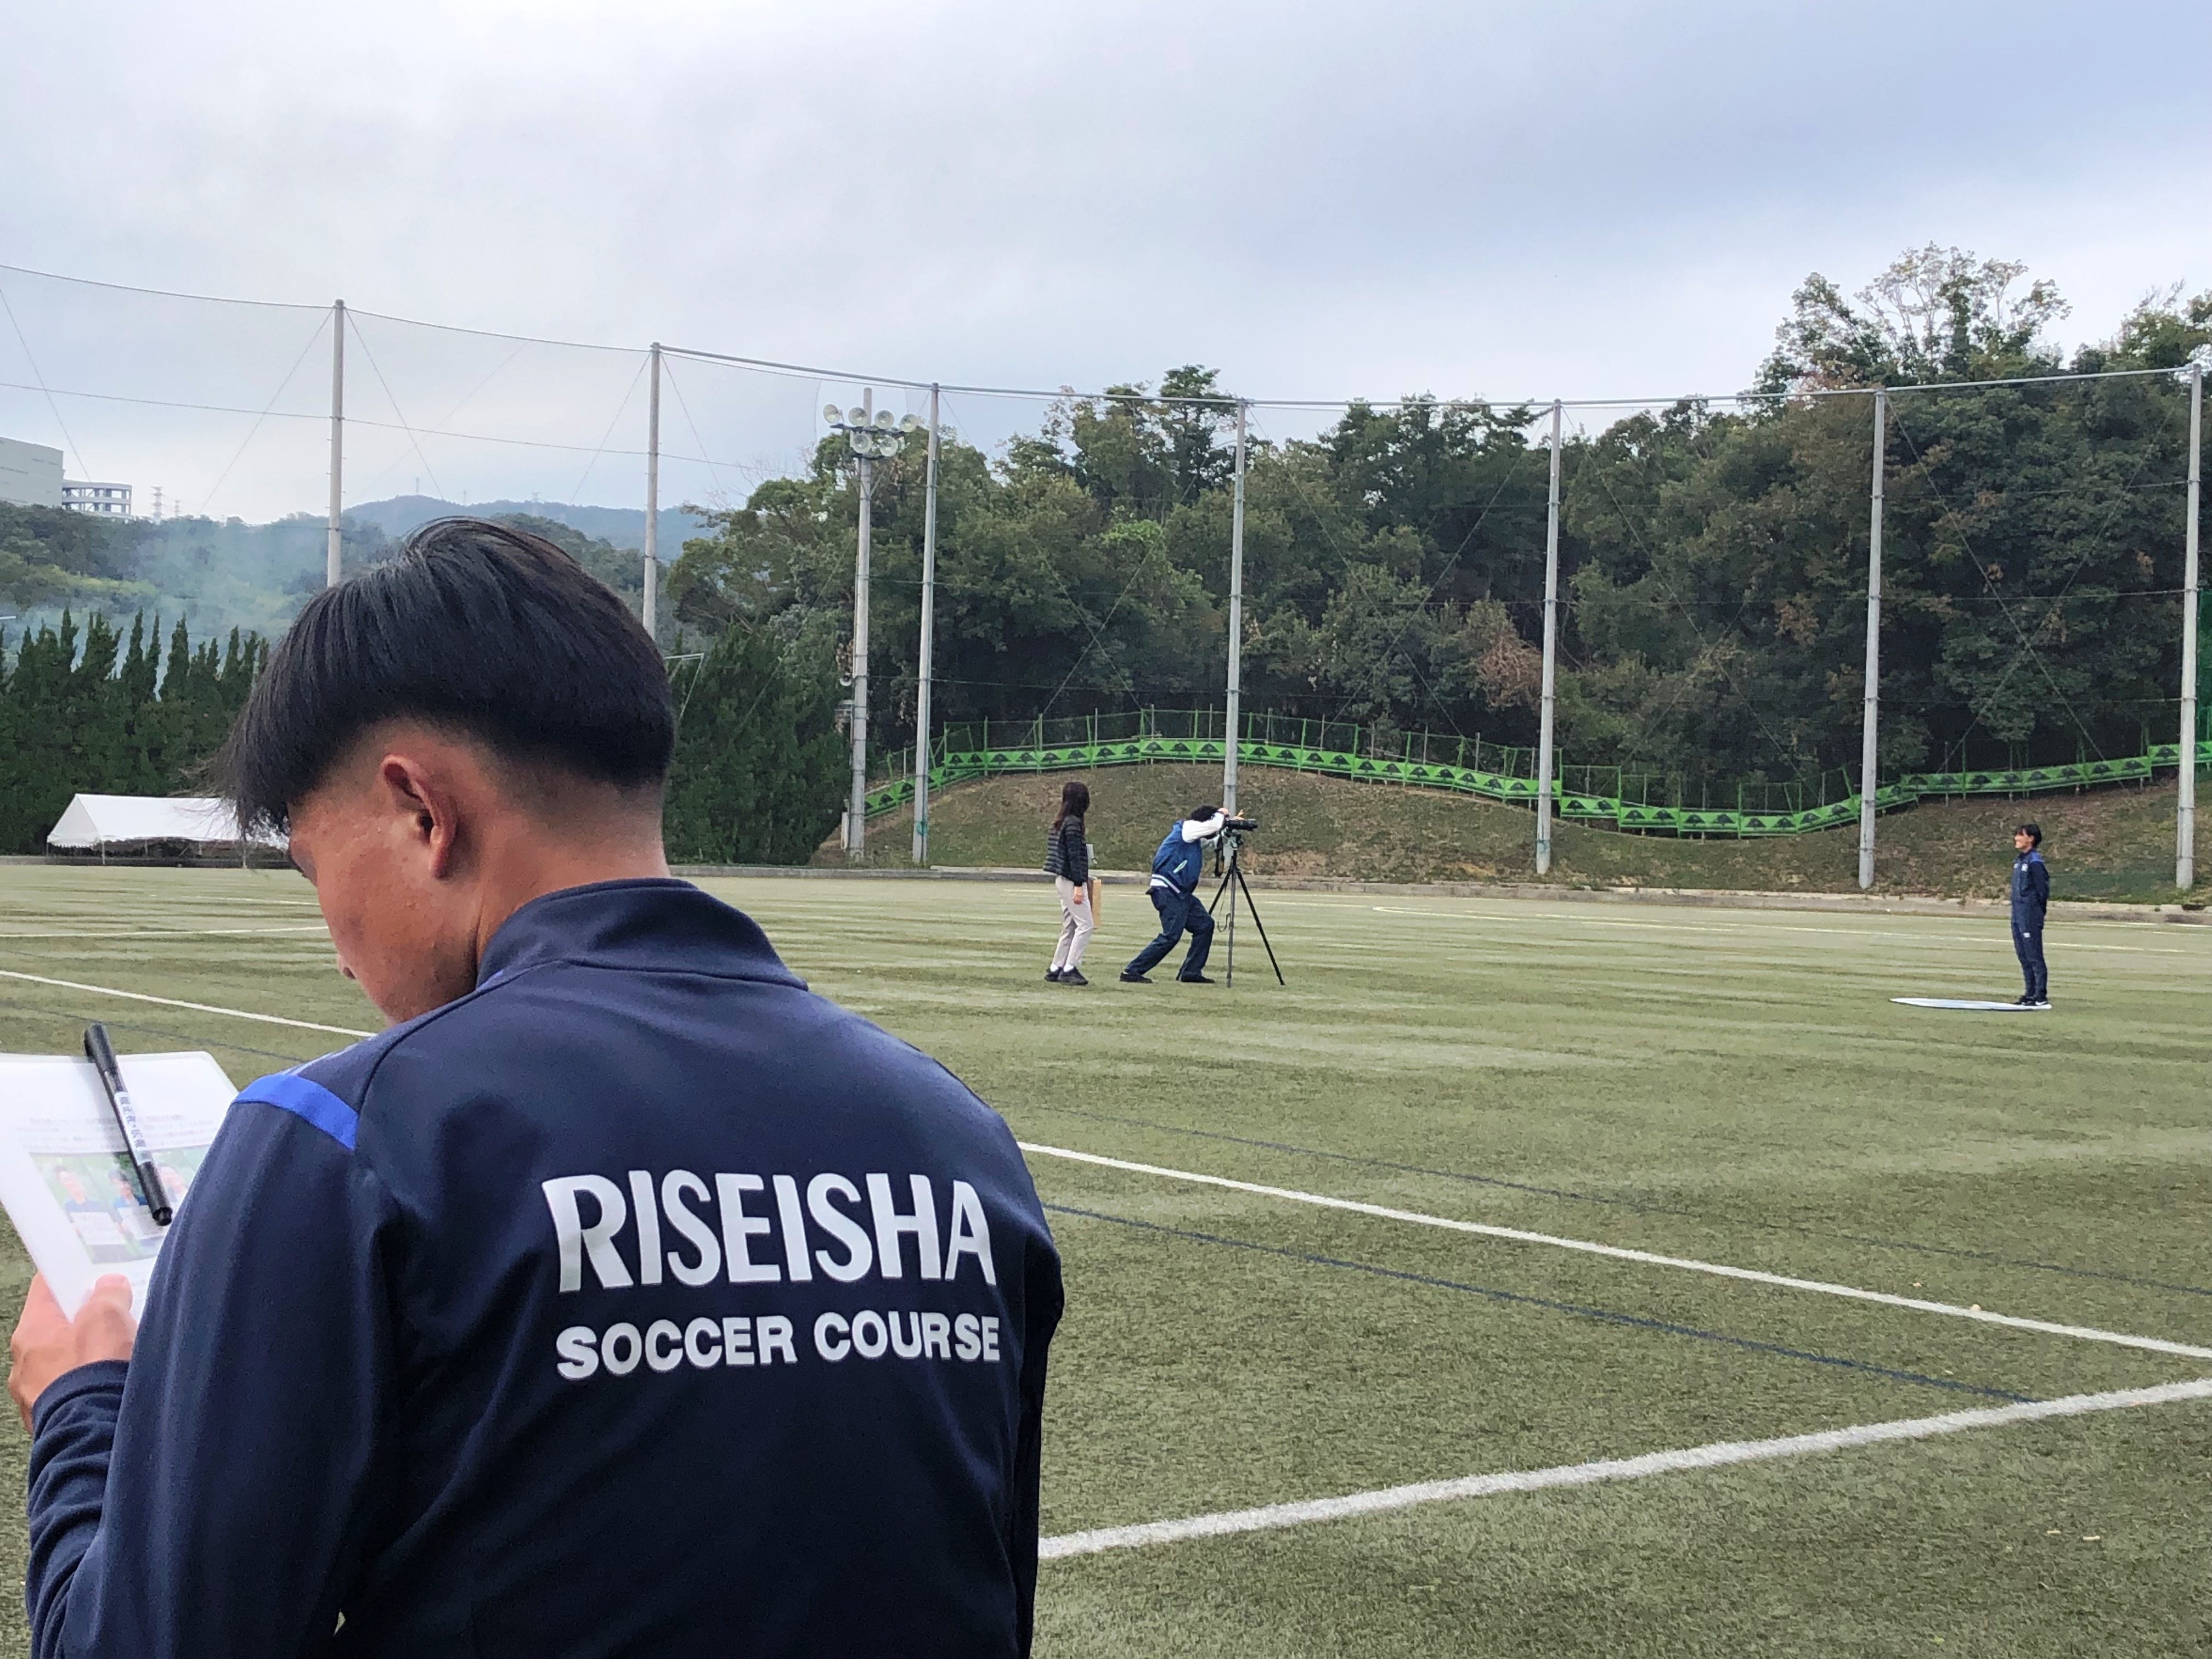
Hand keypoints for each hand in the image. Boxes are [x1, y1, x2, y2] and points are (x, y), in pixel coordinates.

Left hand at [9, 1274, 134, 1431]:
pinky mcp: (47, 1418)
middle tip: (113, 1311)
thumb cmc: (95, 1370)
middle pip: (53, 1326)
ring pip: (60, 1360)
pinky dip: (84, 1382)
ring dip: (84, 1353)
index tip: (91, 1271)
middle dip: (83, 1318)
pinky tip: (107, 1382)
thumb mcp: (108, 1316)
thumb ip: (108, 1294)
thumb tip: (108, 1287)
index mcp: (31, 1331)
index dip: (70, 1275)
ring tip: (116, 1352)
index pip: (45, 1288)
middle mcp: (23, 1362)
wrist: (94, 1431)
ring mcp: (32, 1394)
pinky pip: (67, 1389)